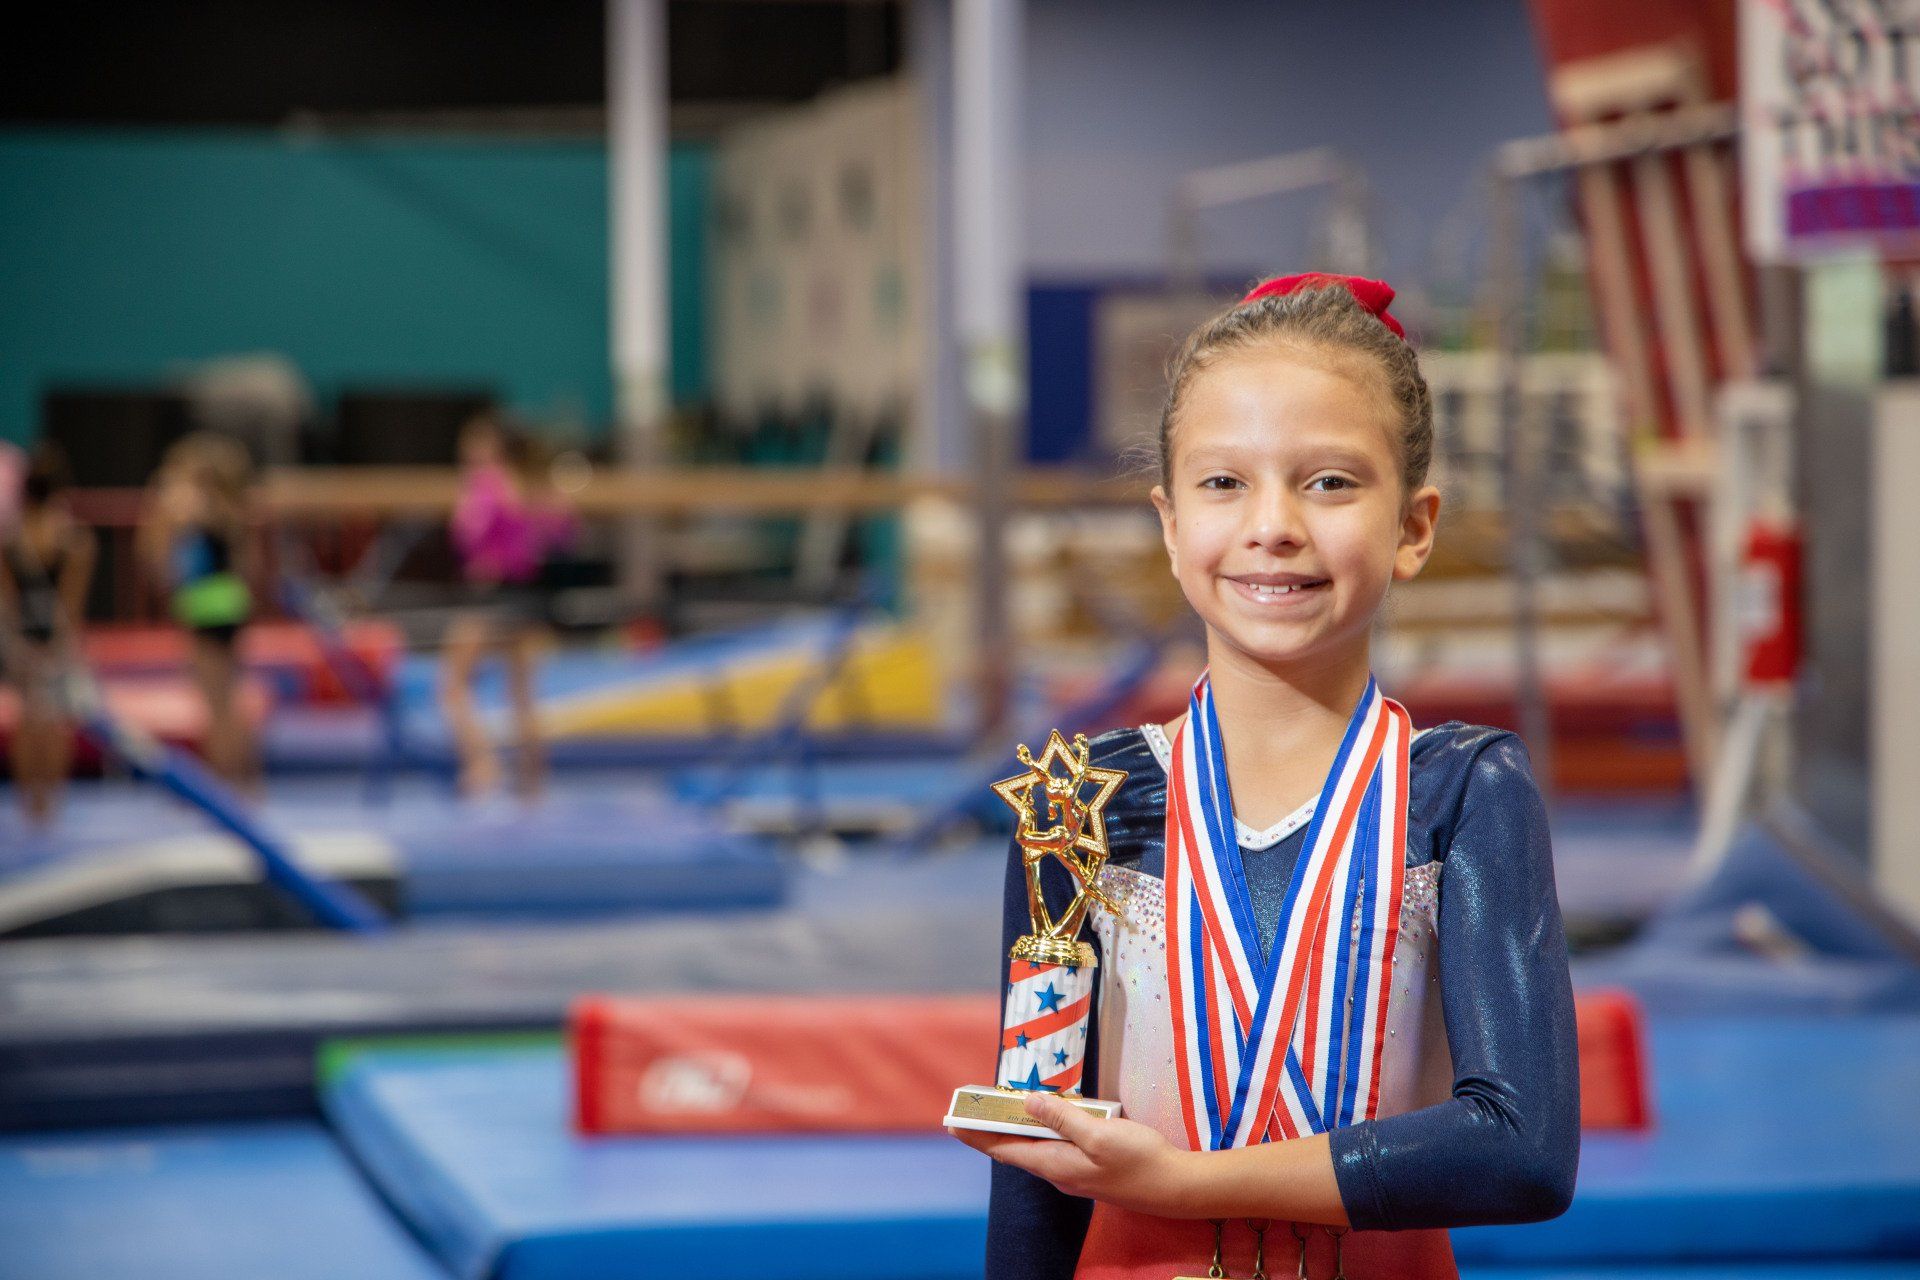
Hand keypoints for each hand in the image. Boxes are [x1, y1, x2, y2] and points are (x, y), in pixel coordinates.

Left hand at [949, 1093, 1194, 1215]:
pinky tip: (1046, 1117)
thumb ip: (1062, 1118)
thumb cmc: (1139, 1160)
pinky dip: (1042, 1130)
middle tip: (972, 1106)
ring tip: (999, 1107)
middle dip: (991, 1128)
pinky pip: (1055, 1146)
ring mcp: (1074, 1172)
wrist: (1175, 1186)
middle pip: (1015, 1149)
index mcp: (1054, 1165)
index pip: (1003, 1149)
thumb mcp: (1099, 1133)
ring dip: (1016, 1128)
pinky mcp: (1089, 1167)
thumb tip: (1027, 1103)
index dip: (976, 1135)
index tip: (951, 1121)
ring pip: (1035, 1148)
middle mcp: (1058, 1172)